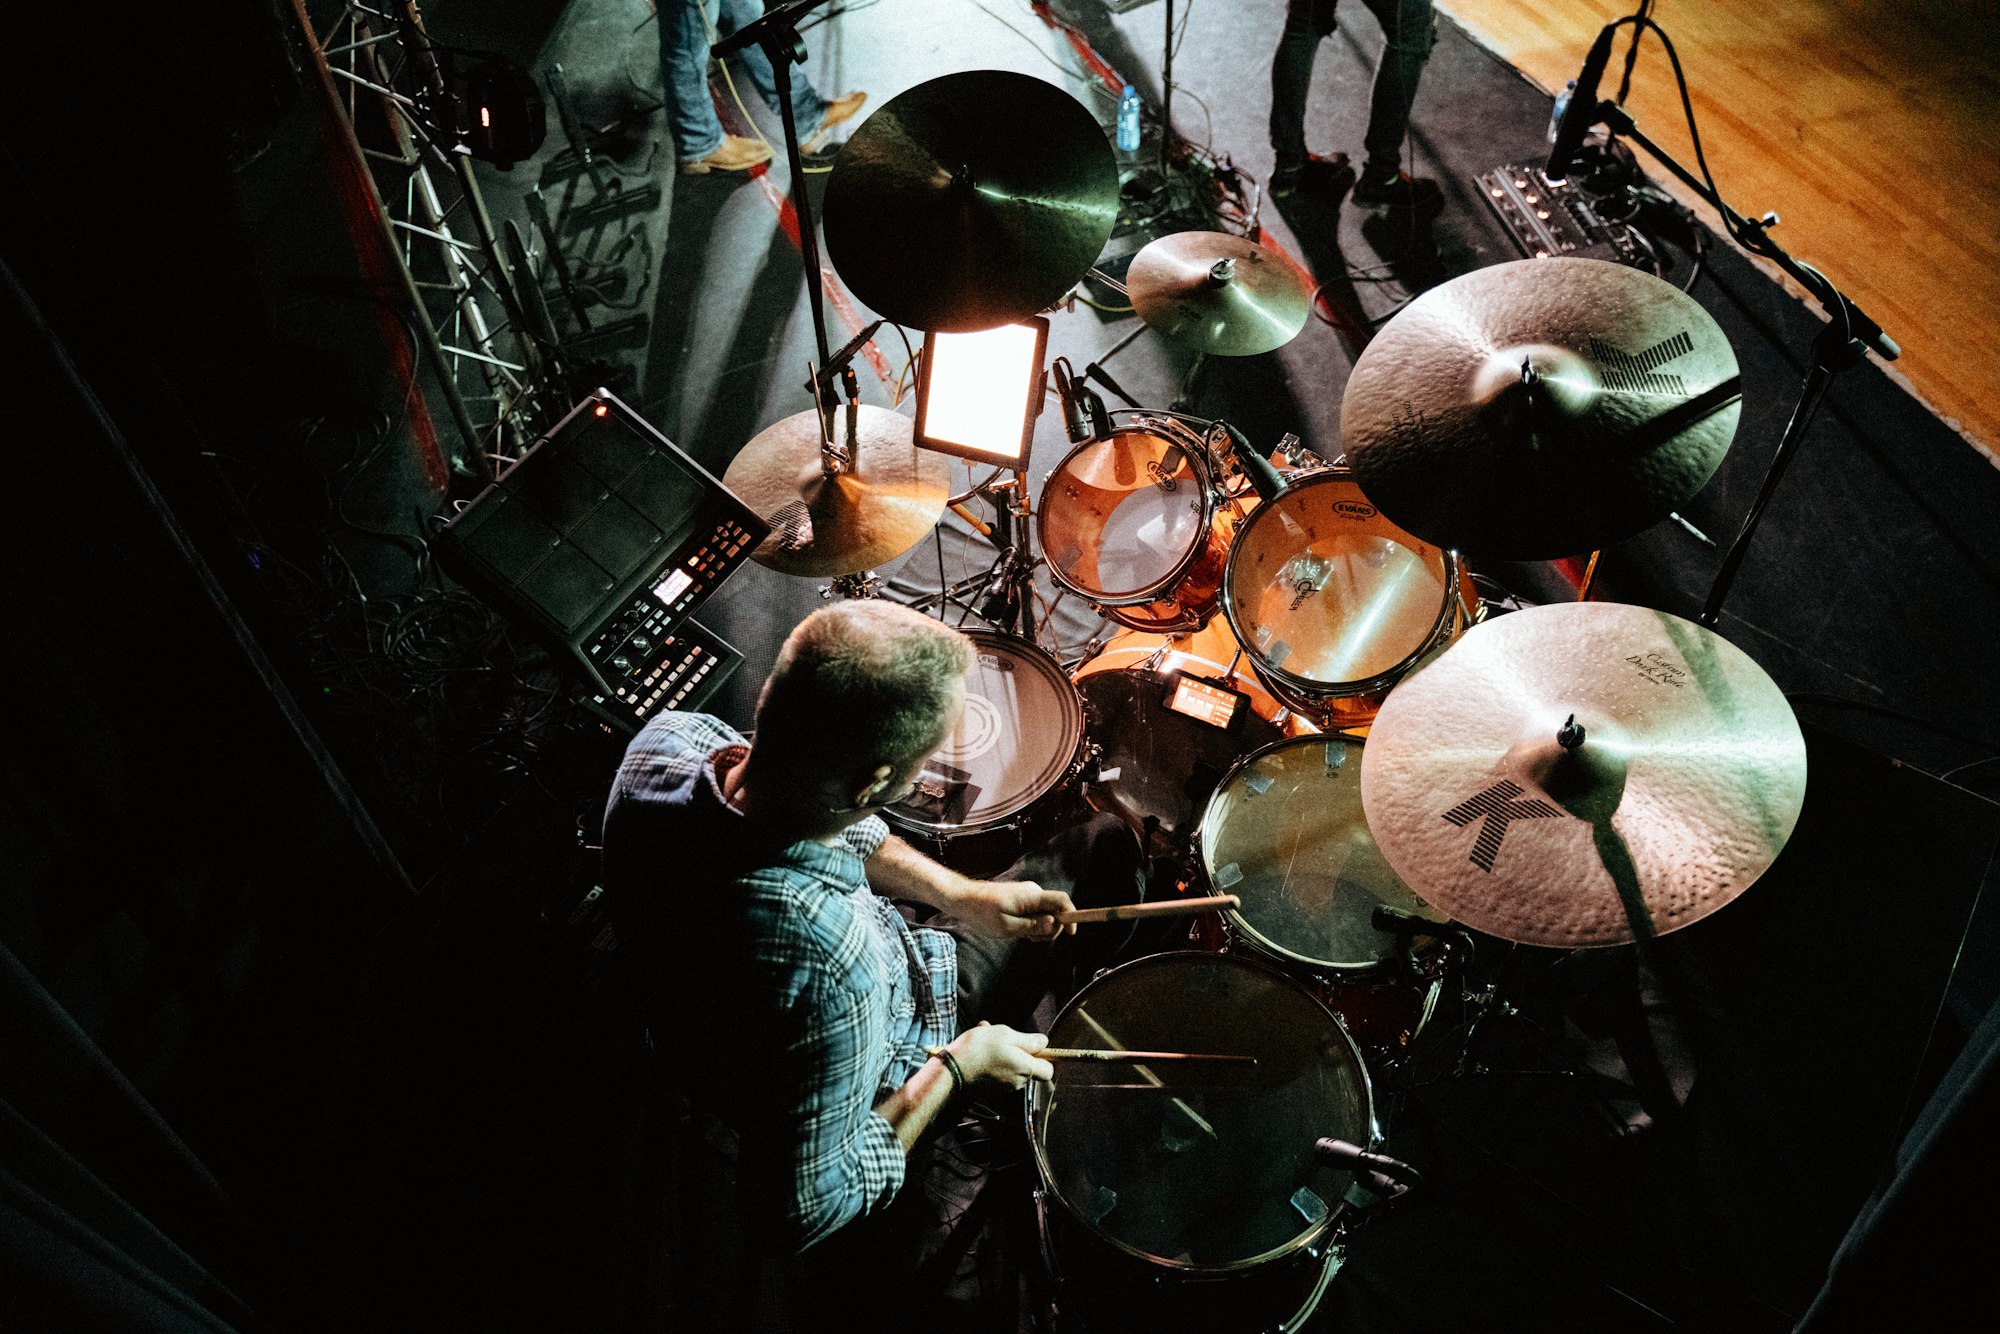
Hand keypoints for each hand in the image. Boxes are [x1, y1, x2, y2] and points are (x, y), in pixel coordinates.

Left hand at [947, 879, 1075, 940]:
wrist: (963, 899)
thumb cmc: (981, 913)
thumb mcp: (1006, 926)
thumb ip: (1032, 926)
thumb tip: (1054, 924)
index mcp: (1031, 896)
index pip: (1062, 900)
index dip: (1071, 916)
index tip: (1071, 933)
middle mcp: (1033, 892)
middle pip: (1056, 910)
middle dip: (1051, 928)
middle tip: (1031, 939)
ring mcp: (1027, 895)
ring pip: (1046, 913)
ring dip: (1040, 928)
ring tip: (1021, 935)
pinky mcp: (1022, 899)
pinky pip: (1036, 912)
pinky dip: (1033, 924)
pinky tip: (1019, 930)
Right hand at [949, 1021, 1052, 1086]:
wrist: (953, 1071)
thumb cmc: (979, 1049)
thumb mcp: (1005, 1034)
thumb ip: (1029, 1040)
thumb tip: (1044, 1043)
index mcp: (1026, 1068)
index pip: (1048, 1071)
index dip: (1044, 1058)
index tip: (1033, 1047)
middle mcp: (1018, 1082)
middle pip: (1028, 1068)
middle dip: (1019, 1053)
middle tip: (1003, 1040)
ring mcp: (1005, 1088)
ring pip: (1012, 1068)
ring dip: (1004, 1055)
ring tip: (987, 1043)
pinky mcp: (993, 1090)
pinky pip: (1000, 1074)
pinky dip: (994, 1064)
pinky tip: (981, 1053)